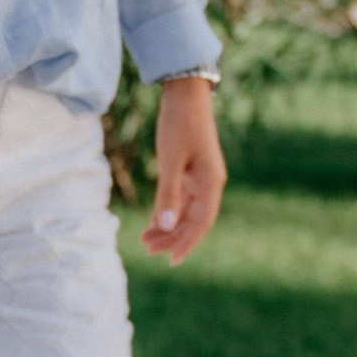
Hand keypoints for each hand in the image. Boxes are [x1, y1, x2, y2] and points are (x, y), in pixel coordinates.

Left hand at [141, 76, 225, 261]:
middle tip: (147, 249)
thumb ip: (168, 194)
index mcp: (211, 182)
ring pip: (186, 211)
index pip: (201, 223)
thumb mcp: (171, 160)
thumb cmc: (179, 125)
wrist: (185, 95)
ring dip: (168, 226)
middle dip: (172, 238)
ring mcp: (201, 178)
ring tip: (145, 240)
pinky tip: (154, 221)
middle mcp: (210, 183)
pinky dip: (168, 211)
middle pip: (193, 221)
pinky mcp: (191, 171)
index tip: (171, 261)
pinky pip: (182, 199)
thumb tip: (167, 226)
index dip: (187, 243)